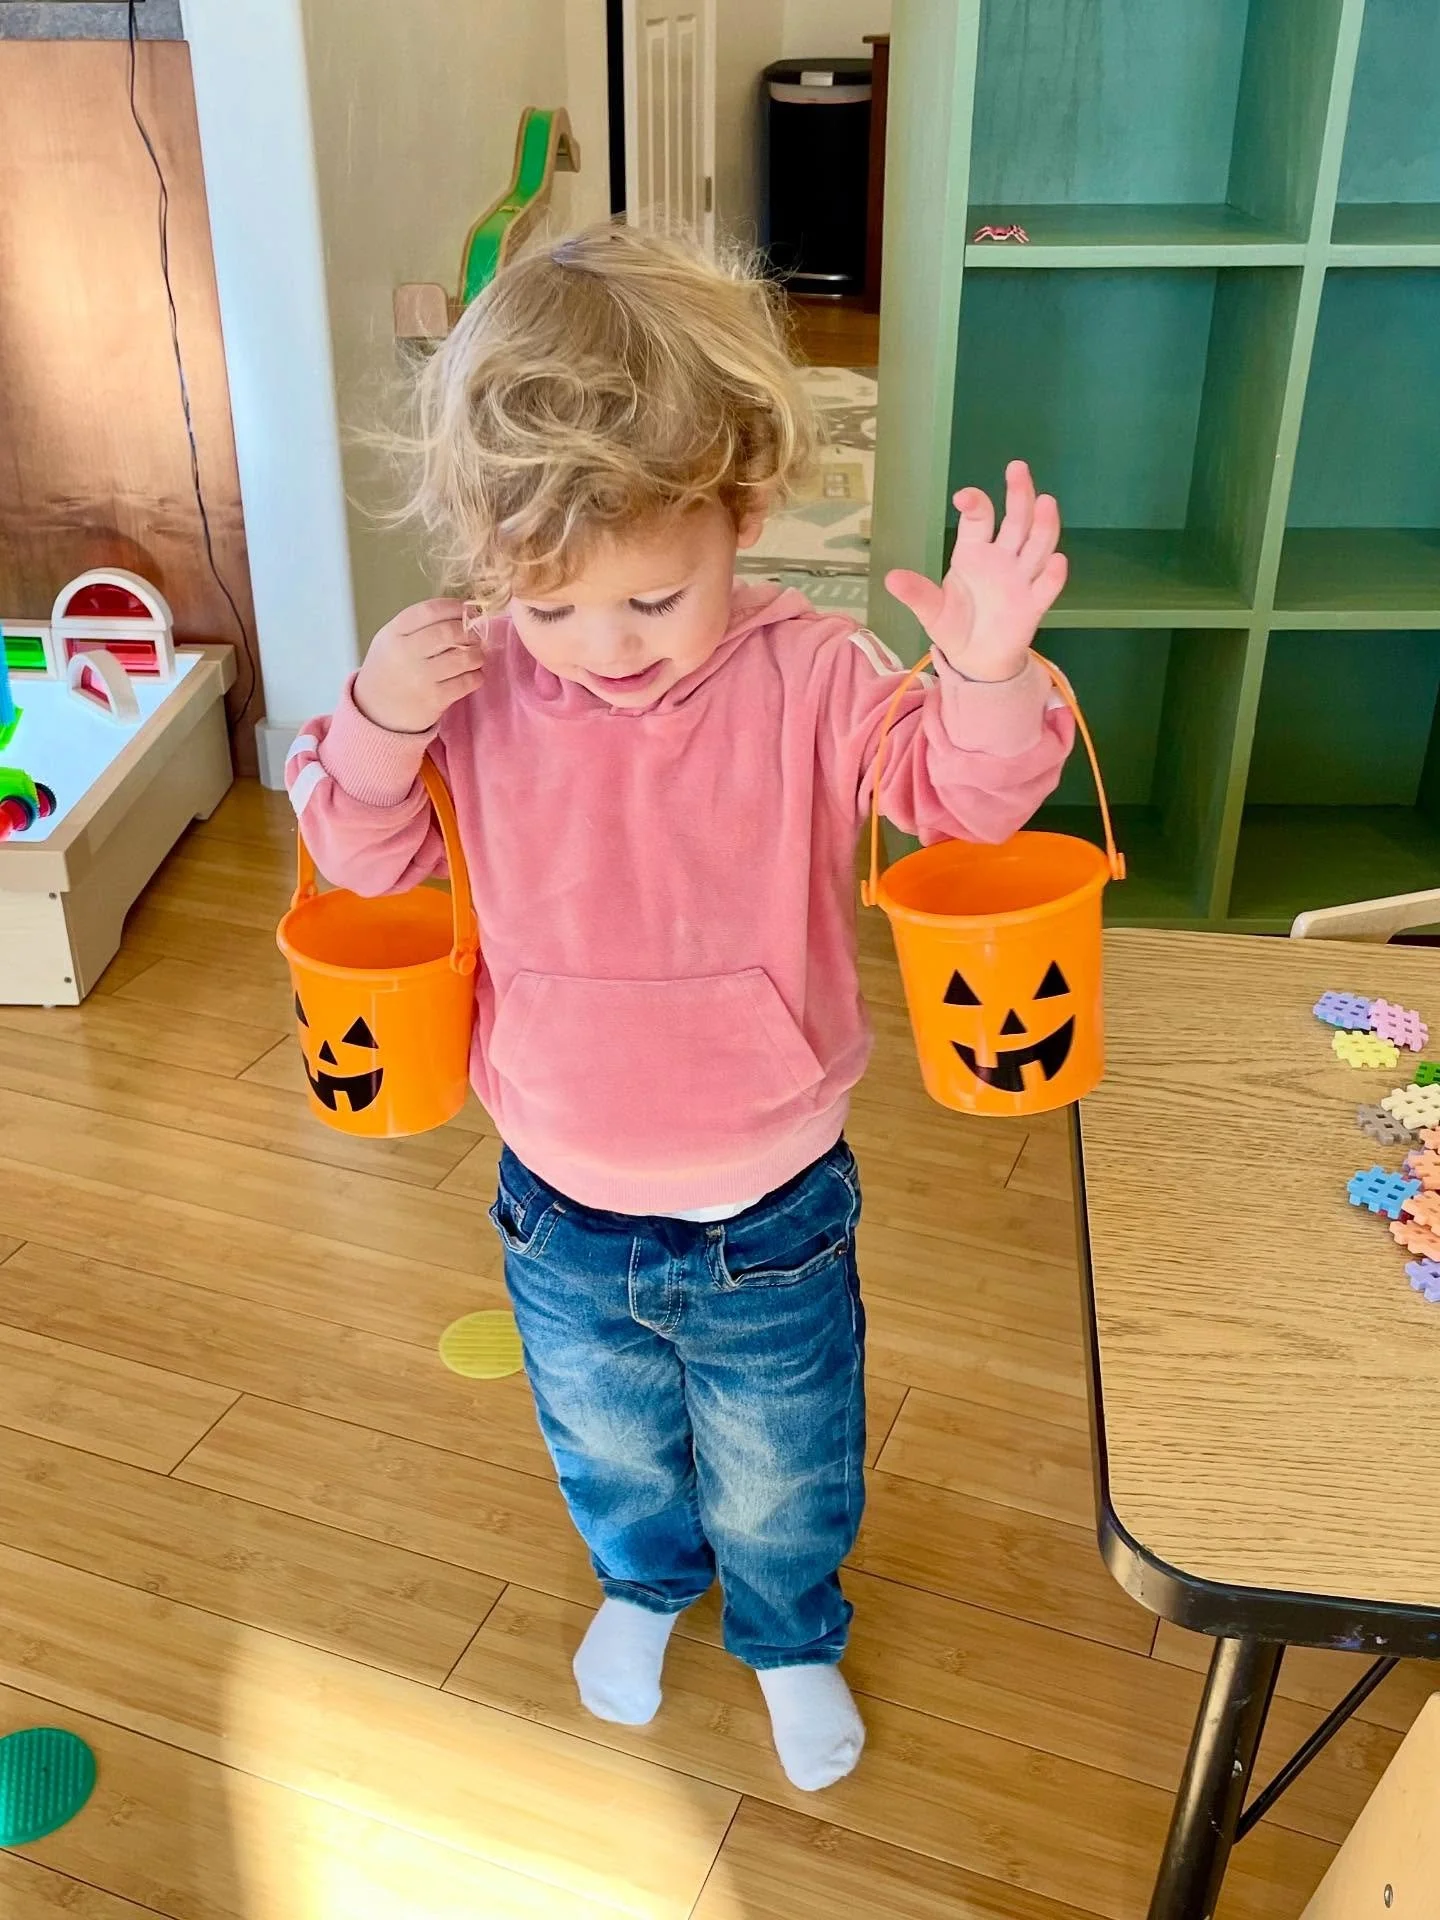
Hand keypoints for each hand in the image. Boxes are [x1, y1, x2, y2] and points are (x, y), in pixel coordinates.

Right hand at [353, 599, 484, 732]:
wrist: (376, 712)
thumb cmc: (390, 669)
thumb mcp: (391, 640)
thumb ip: (419, 626)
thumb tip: (463, 614)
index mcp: (394, 633)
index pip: (429, 611)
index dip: (454, 607)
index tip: (466, 610)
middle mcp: (405, 653)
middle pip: (449, 632)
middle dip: (469, 631)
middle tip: (475, 636)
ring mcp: (420, 677)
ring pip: (463, 657)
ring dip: (477, 654)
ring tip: (476, 656)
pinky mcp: (435, 699)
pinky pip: (467, 682)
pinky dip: (476, 676)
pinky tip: (472, 675)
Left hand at [885, 461, 1066, 681]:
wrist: (974, 658)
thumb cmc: (954, 624)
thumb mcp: (930, 610)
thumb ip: (916, 594)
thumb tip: (890, 579)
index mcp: (974, 550)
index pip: (979, 518)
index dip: (975, 504)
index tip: (963, 497)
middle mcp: (1002, 557)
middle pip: (1016, 520)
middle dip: (1018, 495)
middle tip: (1018, 468)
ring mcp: (1021, 578)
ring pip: (1037, 545)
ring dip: (1043, 524)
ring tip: (1046, 502)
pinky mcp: (1033, 604)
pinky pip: (1046, 587)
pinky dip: (1052, 575)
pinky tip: (1056, 561)